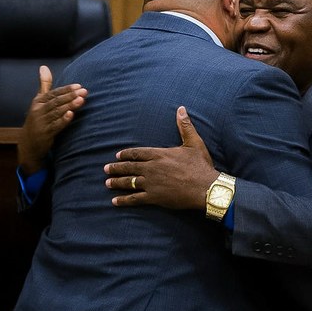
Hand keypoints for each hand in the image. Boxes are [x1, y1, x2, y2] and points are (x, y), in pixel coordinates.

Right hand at [17, 65, 86, 174]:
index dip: (66, 89)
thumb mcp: (39, 101)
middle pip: (56, 102)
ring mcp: (41, 122)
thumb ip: (44, 84)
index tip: (79, 86)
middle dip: (70, 96)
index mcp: (38, 101)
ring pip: (57, 112)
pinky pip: (55, 126)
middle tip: (84, 91)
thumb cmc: (38, 118)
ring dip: (69, 106)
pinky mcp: (45, 134)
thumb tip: (43, 66)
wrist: (28, 142)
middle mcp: (38, 110)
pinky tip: (71, 115)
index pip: (54, 93)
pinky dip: (63, 120)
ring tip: (81, 100)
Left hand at [104, 106, 218, 208]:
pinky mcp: (154, 197)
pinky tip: (115, 201)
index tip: (117, 156)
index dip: (126, 154)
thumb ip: (184, 126)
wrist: (205, 188)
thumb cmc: (200, 165)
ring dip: (117, 182)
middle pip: (129, 167)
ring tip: (107, 183)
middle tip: (106, 169)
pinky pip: (135, 198)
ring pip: (129, 182)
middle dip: (116, 168)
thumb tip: (181, 109)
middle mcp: (151, 168)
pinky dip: (124, 200)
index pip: (137, 153)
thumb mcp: (194, 142)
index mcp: (159, 154)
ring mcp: (151, 183)